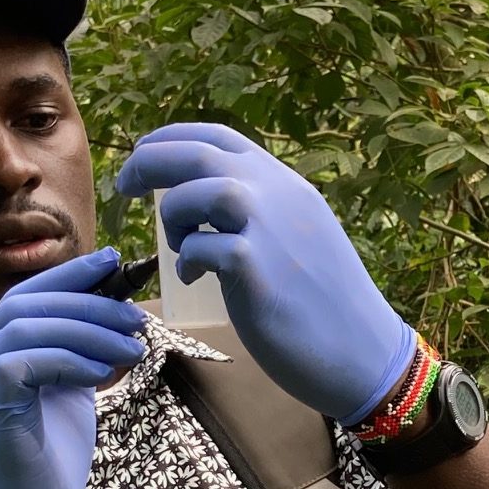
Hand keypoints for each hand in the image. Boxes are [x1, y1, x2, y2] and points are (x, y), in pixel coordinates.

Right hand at [0, 250, 145, 488]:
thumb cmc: (48, 475)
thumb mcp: (66, 402)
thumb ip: (74, 359)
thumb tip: (110, 317)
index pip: (21, 301)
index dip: (66, 277)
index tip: (112, 262)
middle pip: (23, 307)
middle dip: (86, 302)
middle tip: (136, 314)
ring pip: (25, 329)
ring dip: (87, 330)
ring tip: (133, 346)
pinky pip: (23, 362)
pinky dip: (69, 359)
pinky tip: (104, 373)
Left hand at [116, 123, 414, 424]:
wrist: (363, 352)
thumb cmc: (324, 303)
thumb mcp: (296, 237)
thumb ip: (260, 212)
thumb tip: (207, 206)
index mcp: (286, 184)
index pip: (218, 137)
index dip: (171, 138)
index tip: (145, 156)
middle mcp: (279, 196)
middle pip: (197, 153)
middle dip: (149, 163)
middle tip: (126, 186)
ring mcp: (270, 230)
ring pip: (199, 190)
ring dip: (173, 215)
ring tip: (178, 246)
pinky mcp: (257, 270)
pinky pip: (202, 247)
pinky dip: (188, 259)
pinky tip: (195, 278)